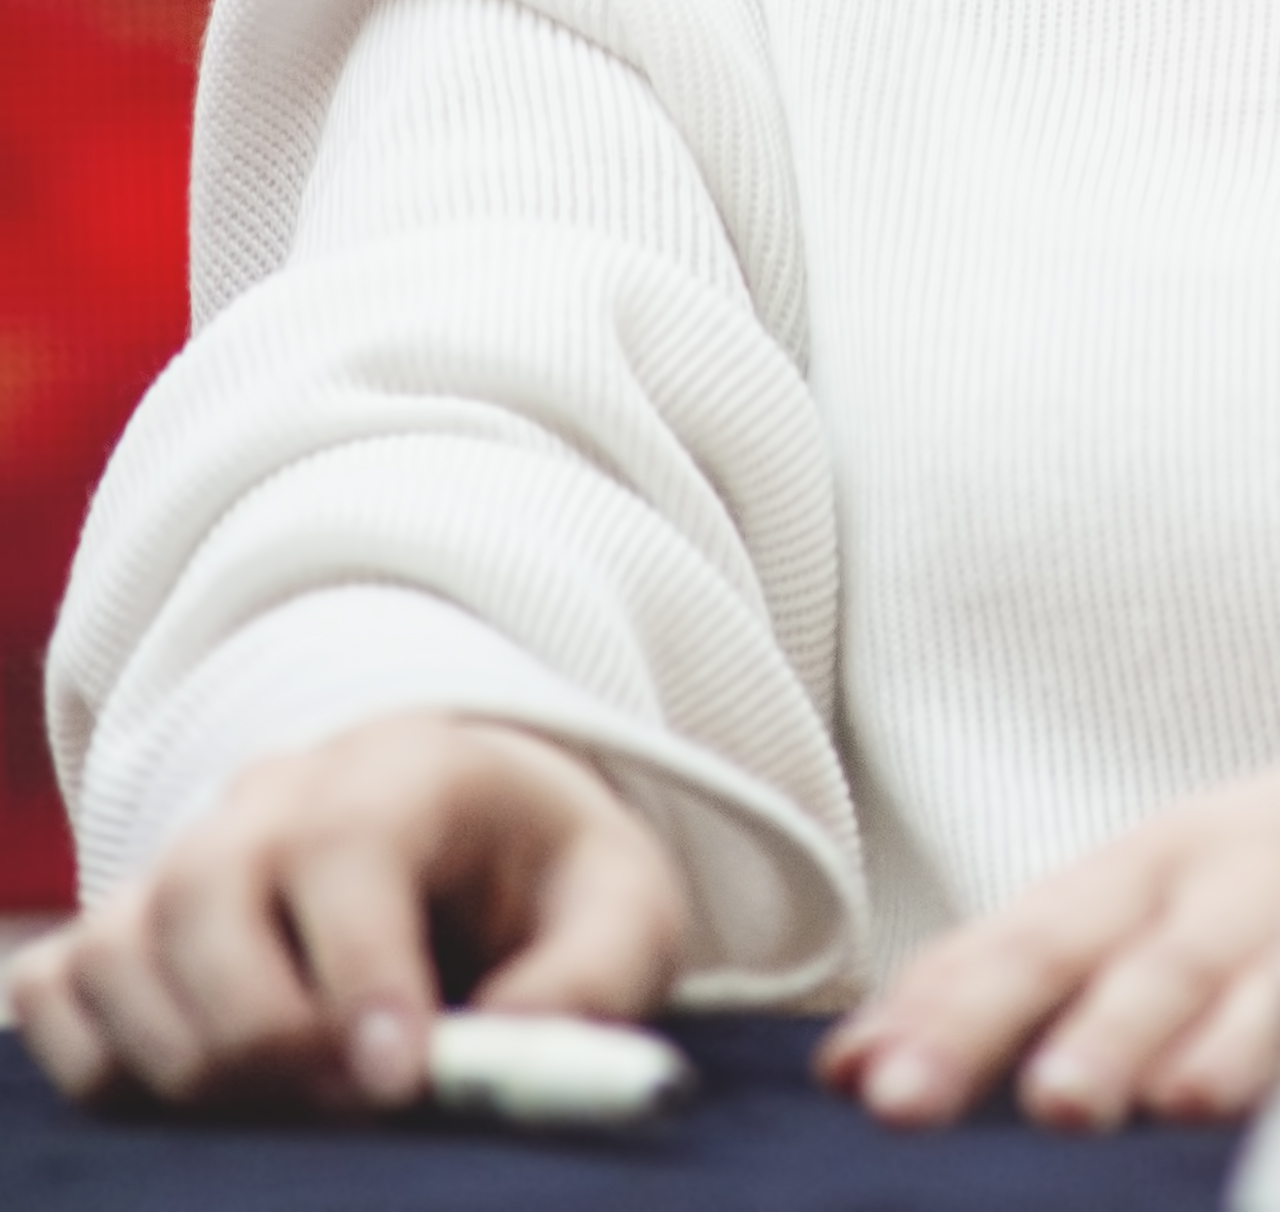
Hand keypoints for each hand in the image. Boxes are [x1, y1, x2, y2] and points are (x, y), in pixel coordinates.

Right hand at [5, 716, 683, 1115]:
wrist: (470, 833)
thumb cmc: (545, 881)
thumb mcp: (621, 909)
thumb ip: (591, 980)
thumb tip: (502, 1065)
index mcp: (404, 769)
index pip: (347, 847)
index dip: (360, 975)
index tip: (396, 1082)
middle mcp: (272, 796)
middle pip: (206, 903)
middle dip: (266, 1037)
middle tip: (348, 1110)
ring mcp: (183, 855)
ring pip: (118, 959)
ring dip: (189, 1066)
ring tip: (289, 1104)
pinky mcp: (123, 926)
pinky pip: (58, 997)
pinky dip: (102, 1064)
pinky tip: (198, 1095)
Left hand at [815, 756, 1279, 1130]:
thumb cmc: (1257, 877)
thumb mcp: (1133, 904)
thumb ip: (999, 976)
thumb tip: (848, 1061)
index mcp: (1137, 872)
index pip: (1014, 936)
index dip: (934, 1006)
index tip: (856, 1078)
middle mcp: (1200, 882)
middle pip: (1081, 943)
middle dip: (992, 1018)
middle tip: (909, 1095)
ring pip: (1200, 968)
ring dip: (1126, 1029)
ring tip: (1062, 1096)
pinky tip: (1232, 1092)